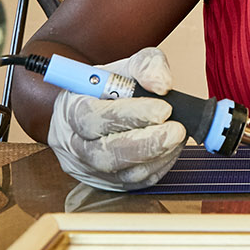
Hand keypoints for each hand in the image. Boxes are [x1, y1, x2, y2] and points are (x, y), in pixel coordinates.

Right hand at [47, 47, 187, 190]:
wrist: (98, 108)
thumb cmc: (109, 87)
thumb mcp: (125, 66)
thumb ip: (145, 66)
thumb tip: (161, 84)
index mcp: (70, 110)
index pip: (92, 118)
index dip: (128, 115)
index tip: (163, 108)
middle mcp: (74, 143)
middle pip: (105, 153)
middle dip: (146, 143)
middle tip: (177, 130)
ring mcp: (89, 168)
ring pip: (122, 172)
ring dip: (157, 156)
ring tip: (178, 136)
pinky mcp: (108, 183)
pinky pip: (135, 182)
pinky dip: (159, 166)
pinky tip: (172, 149)